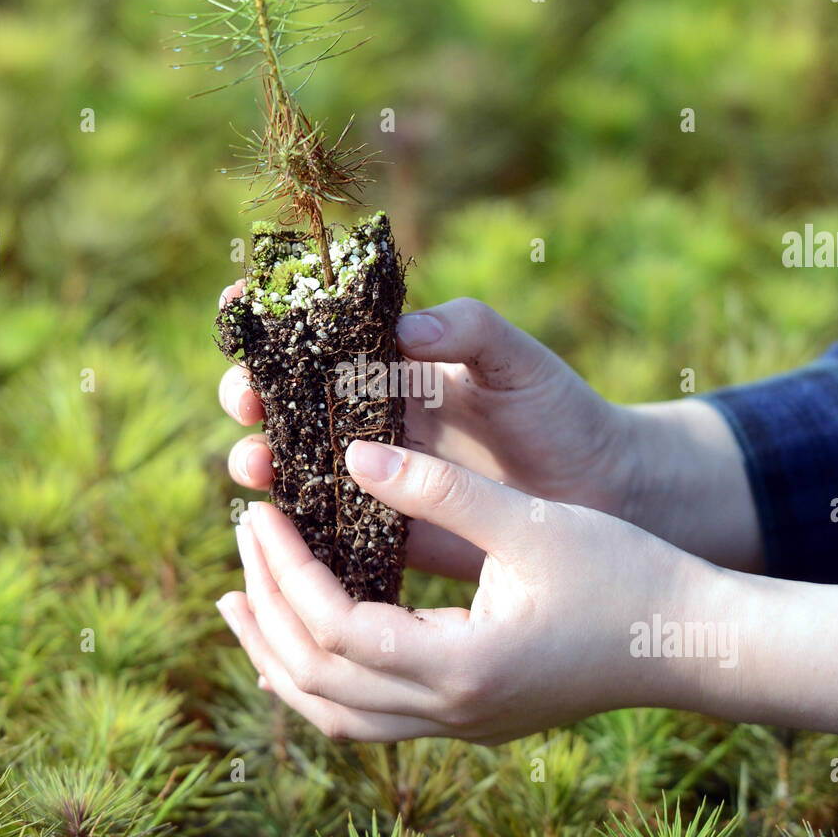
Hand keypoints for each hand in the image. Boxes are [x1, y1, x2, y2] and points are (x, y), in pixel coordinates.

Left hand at [217, 441, 837, 743]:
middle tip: (243, 537)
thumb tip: (352, 455)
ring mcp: (458, 726)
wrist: (689, 642)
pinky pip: (366, 717)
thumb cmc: (624, 575)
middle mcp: (449, 712)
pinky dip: (319, 681)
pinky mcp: (468, 719)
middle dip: (267, 607)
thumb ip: (440, 489)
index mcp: (461, 666)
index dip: (285, 568)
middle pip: (317, 680)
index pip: (333, 628)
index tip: (261, 511)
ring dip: (278, 657)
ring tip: (238, 601)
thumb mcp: (531, 522)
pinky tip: (303, 640)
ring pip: (334, 714)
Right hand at [219, 292, 640, 580]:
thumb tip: (403, 329)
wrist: (601, 495)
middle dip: (250, 393)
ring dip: (259, 459)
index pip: (315, 332)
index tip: (236, 306)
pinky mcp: (384, 530)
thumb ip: (469, 330)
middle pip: (284, 399)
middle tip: (248, 399)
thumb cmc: (561, 414)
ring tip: (258, 462)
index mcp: (393, 364)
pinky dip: (295, 528)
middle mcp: (370, 417)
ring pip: (291, 465)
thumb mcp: (519, 361)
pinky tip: (282, 526)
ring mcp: (372, 475)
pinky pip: (326, 529)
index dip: (270, 317)